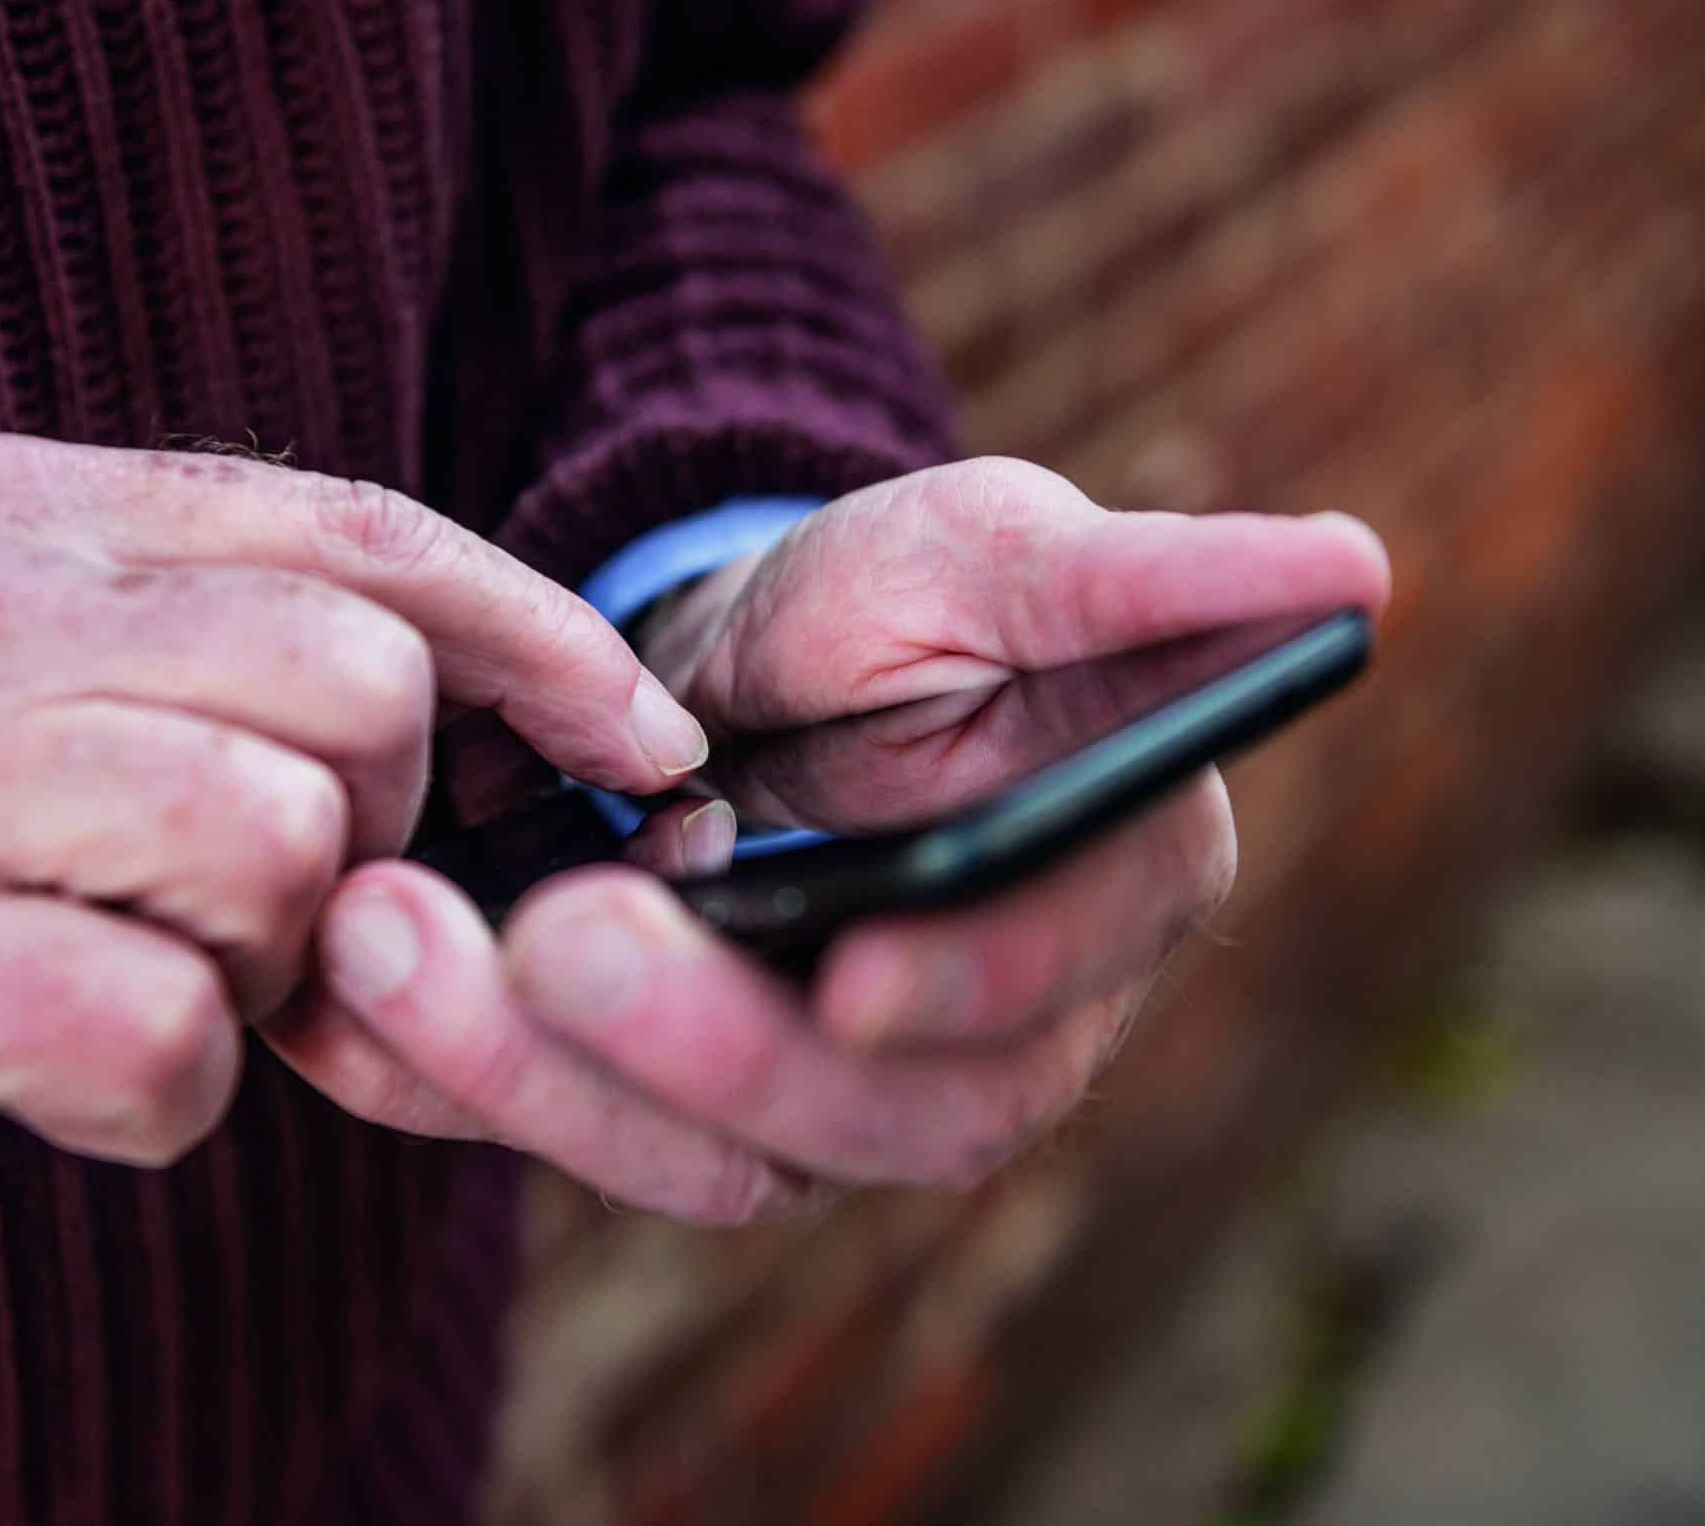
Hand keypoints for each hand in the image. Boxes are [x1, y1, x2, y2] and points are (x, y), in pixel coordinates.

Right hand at [0, 434, 706, 1274]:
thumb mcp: (23, 687)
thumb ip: (224, 666)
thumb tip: (513, 719)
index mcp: (27, 510)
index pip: (365, 532)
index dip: (543, 641)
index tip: (648, 744)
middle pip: (356, 687)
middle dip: (365, 833)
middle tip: (249, 914)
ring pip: (280, 849)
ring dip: (246, 970)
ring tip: (109, 977)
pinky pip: (160, 1027)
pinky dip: (149, 1094)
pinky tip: (36, 1071)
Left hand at [275, 458, 1387, 1220]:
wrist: (753, 656)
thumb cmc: (915, 599)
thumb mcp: (1015, 551)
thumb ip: (1156, 580)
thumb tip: (1357, 565)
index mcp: (1095, 908)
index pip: (1050, 990)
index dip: (965, 990)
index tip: (855, 962)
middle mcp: (973, 1039)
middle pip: (864, 1114)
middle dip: (703, 1042)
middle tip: (561, 933)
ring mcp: (814, 1090)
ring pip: (698, 1153)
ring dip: (536, 1071)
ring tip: (392, 937)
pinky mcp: (668, 1100)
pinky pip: (567, 1126)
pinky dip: (450, 1075)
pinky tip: (347, 996)